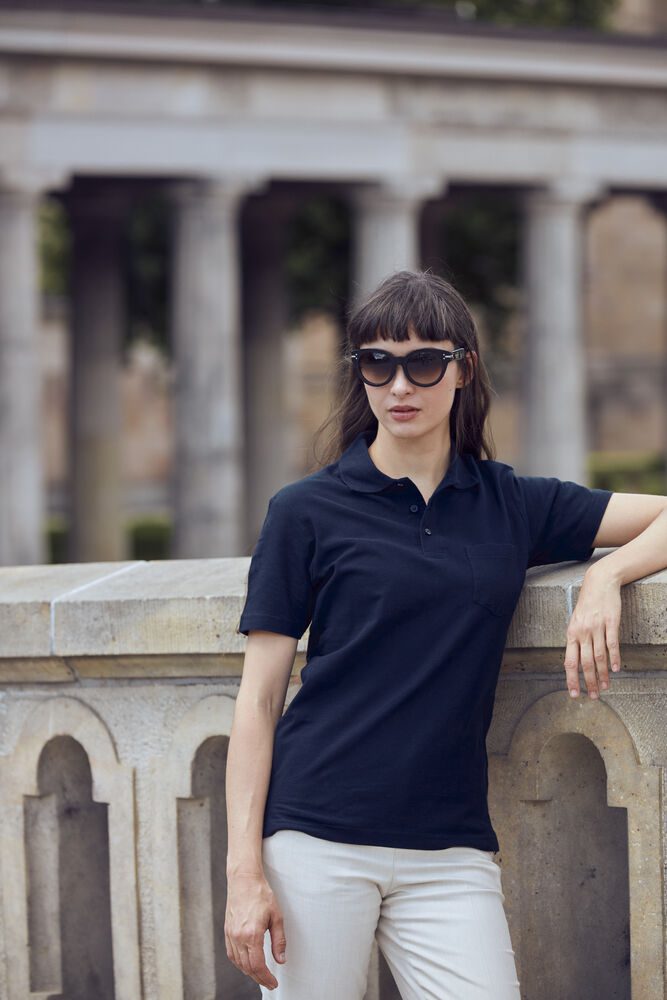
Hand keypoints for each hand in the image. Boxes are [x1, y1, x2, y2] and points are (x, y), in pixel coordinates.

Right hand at [224, 872, 286, 990]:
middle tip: (269, 983)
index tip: (273, 983)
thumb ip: (279, 941)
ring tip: (260, 975)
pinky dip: (240, 963)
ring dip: (249, 972)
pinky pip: (232, 954)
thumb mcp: (276, 916)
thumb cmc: (261, 894)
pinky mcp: (227, 931)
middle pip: (247, 967)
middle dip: (259, 978)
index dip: (266, 978)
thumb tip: (281, 960)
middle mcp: (238, 937)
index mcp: (252, 934)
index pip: (258, 965)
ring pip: (238, 963)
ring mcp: (230, 934)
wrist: (243, 879)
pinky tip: (247, 964)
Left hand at [563, 566, 621, 698]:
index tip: (575, 694)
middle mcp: (582, 632)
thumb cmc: (587, 603)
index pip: (569, 661)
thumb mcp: (576, 621)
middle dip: (589, 682)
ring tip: (606, 686)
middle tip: (594, 696)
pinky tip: (616, 669)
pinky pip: (612, 644)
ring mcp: (597, 627)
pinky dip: (614, 658)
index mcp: (571, 633)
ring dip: (602, 674)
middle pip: (585, 663)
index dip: (571, 679)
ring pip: (599, 657)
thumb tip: (575, 660)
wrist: (599, 582)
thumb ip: (575, 639)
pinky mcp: (611, 622)